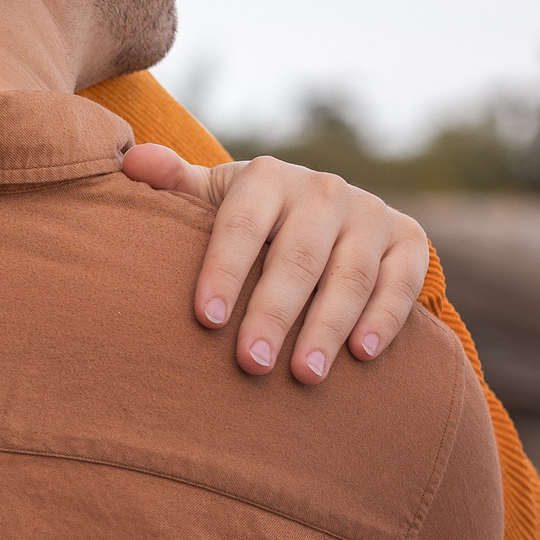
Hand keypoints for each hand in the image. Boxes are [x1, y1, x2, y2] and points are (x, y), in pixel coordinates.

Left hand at [121, 148, 431, 385]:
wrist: (327, 215)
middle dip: (273, 312)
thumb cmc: (252, 221)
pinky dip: (385, 317)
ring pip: (350, 274)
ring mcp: (369, 213)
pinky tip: (363, 354)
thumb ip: (175, 186)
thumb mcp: (215, 201)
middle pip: (297, 256)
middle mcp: (322, 189)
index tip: (205, 319)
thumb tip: (132, 163)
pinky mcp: (407, 239)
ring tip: (303, 376)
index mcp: (267, 177)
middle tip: (250, 363)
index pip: (241, 224)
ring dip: (327, 327)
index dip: (223, 270)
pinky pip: (402, 280)